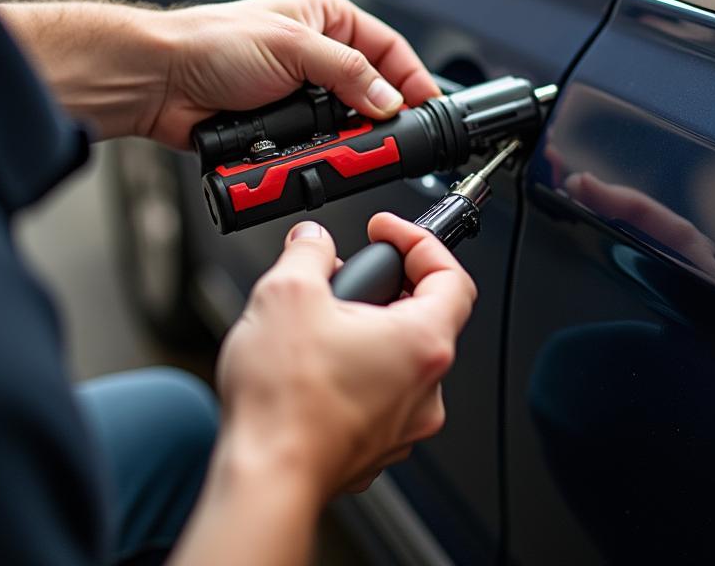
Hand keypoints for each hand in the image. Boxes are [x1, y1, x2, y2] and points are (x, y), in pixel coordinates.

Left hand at [147, 0, 440, 147]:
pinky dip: (319, 153)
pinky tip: (320, 155)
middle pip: (372, 89)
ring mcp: (300, 93)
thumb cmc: (209, 42)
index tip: (426, 105)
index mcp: (326, 19)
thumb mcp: (292, 46)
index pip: (387, 48)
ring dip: (347, 136)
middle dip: (380, 114)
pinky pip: (316, 144)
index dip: (410, 77)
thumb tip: (388, 99)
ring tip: (352, 146)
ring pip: (345, 122)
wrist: (157, 81)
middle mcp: (317, 55)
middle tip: (392, 134)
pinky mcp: (282, 126)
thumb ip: (348, 73)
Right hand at [216, 214, 476, 500]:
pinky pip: (379, 394)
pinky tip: (315, 365)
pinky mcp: (376, 446)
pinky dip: (356, 370)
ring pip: (399, 358)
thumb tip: (312, 241)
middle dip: (386, 284)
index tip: (387, 233)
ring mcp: (404, 423)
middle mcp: (426, 387)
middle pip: (426, 315)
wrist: (264, 482)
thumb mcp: (288, 293)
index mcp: (422, 342)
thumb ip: (308, 252)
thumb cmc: (284, 404)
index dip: (419, 242)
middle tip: (350, 273)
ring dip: (368, 330)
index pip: (451, 274)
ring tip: (324, 320)